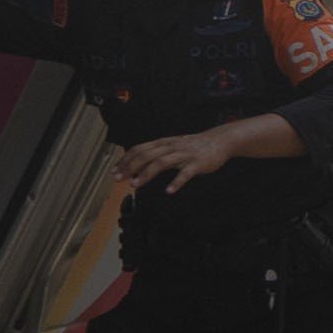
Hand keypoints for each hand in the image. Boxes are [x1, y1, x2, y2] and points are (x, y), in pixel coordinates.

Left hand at [117, 122, 247, 193]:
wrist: (219, 141)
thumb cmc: (193, 146)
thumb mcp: (172, 146)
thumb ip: (156, 154)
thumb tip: (137, 164)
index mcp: (163, 143)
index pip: (139, 149)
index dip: (125, 160)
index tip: (114, 172)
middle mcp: (171, 147)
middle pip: (146, 155)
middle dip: (129, 167)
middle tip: (118, 180)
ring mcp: (183, 155)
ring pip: (161, 163)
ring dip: (146, 174)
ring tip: (135, 185)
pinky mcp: (196, 163)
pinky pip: (185, 173)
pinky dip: (176, 182)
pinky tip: (169, 191)